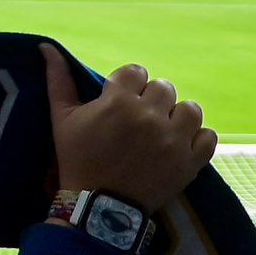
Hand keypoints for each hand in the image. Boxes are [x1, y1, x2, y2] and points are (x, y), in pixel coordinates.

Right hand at [40, 44, 217, 211]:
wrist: (97, 208)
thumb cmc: (77, 159)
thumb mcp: (62, 119)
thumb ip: (58, 80)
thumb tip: (47, 46)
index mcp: (119, 101)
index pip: (136, 71)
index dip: (128, 86)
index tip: (119, 103)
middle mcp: (150, 116)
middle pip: (163, 88)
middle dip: (150, 101)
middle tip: (137, 122)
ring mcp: (174, 139)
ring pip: (189, 109)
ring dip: (176, 117)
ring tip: (161, 133)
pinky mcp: (191, 162)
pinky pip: (208, 136)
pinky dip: (197, 139)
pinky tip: (179, 146)